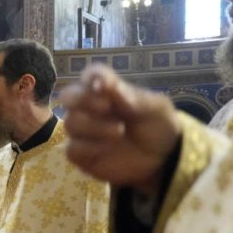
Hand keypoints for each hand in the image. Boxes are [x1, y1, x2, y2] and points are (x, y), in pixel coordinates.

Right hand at [61, 64, 180, 194]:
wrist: (163, 157)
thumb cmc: (157, 125)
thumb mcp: (155, 108)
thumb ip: (132, 96)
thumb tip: (108, 85)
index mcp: (107, 90)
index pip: (92, 75)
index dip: (93, 77)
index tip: (105, 84)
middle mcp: (89, 108)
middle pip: (68, 95)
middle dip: (83, 99)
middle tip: (106, 106)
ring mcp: (83, 131)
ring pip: (71, 122)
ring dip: (94, 126)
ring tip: (119, 132)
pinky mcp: (80, 154)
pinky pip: (72, 149)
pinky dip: (89, 148)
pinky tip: (107, 149)